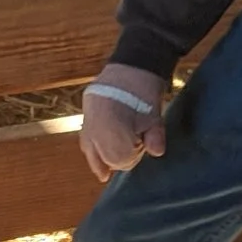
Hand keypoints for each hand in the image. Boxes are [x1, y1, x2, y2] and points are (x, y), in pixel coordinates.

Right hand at [80, 64, 169, 181]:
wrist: (129, 68)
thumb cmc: (143, 91)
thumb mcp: (154, 113)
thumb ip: (155, 135)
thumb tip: (156, 152)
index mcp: (112, 126)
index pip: (121, 157)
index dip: (133, 155)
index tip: (142, 143)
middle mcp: (96, 128)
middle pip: (108, 158)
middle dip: (122, 157)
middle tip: (135, 143)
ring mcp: (88, 125)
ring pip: (94, 153)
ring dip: (107, 159)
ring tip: (117, 166)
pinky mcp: (85, 122)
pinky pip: (86, 145)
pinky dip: (94, 158)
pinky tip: (103, 173)